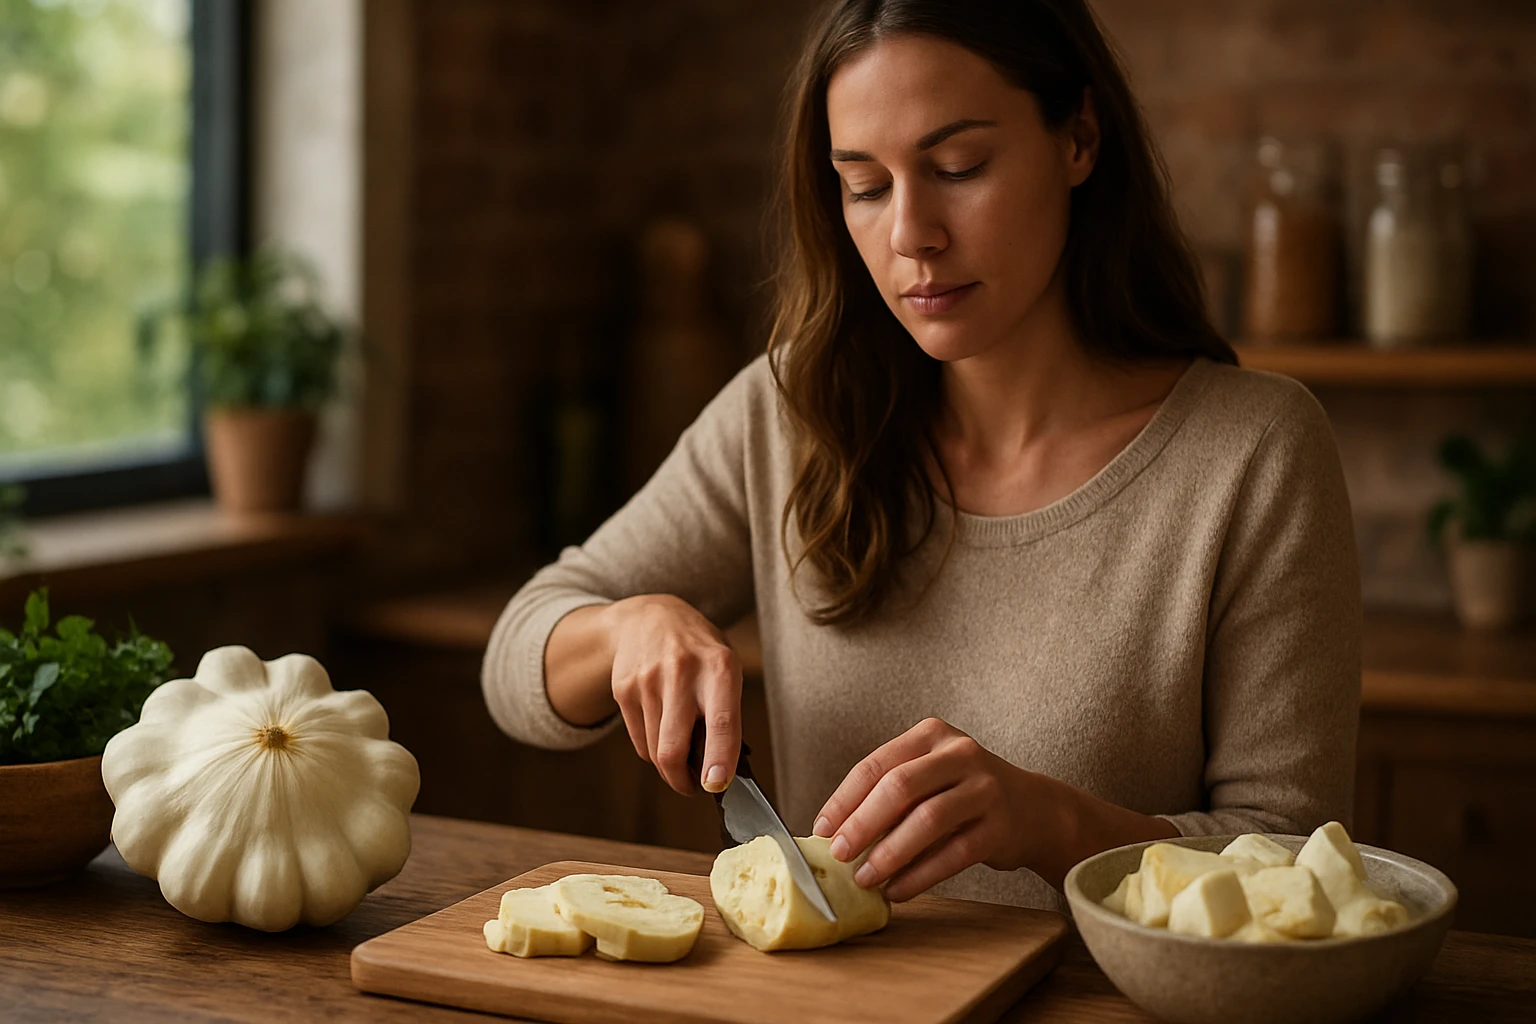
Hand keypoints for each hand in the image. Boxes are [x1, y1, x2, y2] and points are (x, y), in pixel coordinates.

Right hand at [602, 594, 741, 796]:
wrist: (650, 616)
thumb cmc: (699, 650)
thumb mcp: (725, 667)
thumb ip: (726, 712)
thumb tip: (719, 771)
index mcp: (719, 668)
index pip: (721, 722)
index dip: (719, 758)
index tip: (716, 784)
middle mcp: (682, 672)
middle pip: (673, 748)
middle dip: (682, 781)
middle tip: (693, 787)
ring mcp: (648, 680)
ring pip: (654, 751)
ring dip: (668, 766)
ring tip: (680, 754)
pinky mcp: (623, 689)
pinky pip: (638, 740)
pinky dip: (651, 748)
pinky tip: (661, 730)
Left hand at [812, 717, 1058, 901]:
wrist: (1033, 809)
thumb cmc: (963, 793)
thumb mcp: (929, 776)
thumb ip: (890, 794)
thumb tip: (835, 831)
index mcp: (931, 735)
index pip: (876, 764)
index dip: (845, 799)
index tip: (822, 829)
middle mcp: (960, 754)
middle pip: (900, 787)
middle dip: (863, 824)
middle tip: (839, 854)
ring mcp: (984, 788)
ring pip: (928, 820)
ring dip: (890, 854)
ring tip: (865, 878)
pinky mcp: (1000, 826)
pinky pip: (954, 854)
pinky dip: (920, 875)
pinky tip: (898, 890)